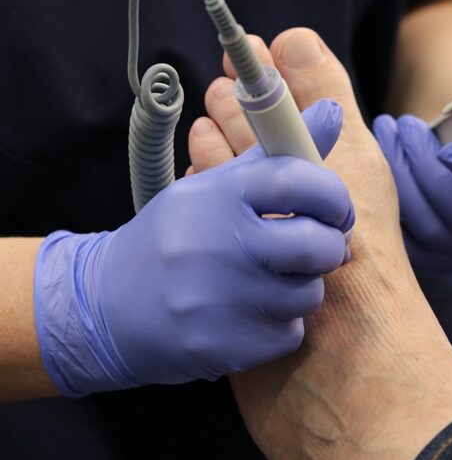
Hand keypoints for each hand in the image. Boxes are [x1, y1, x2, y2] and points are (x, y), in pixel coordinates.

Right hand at [35, 99, 353, 396]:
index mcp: (216, 196)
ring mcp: (217, 301)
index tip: (337, 209)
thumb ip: (277, 155)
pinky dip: (281, 325)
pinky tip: (250, 313)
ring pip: (308, 295)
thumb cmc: (174, 239)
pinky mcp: (221, 346)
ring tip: (271, 281)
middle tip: (316, 247)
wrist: (107, 306)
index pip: (297, 181)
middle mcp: (216, 245)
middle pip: (316, 246)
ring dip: (302, 288)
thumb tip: (333, 113)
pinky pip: (288, 334)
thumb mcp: (214, 187)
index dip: (334, 196)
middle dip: (330, 247)